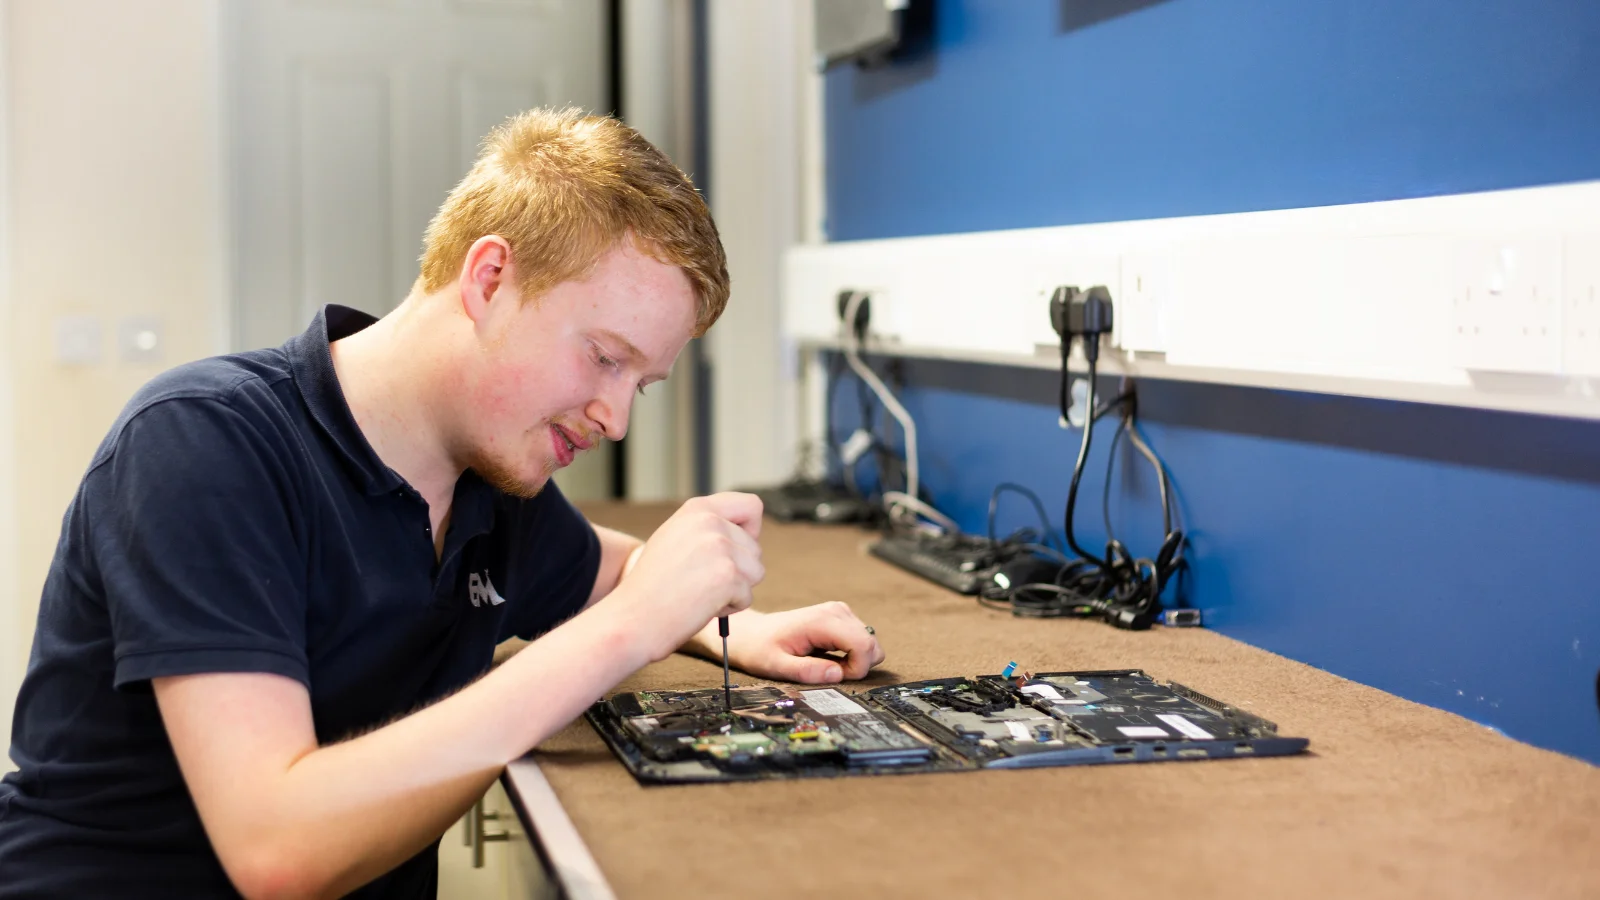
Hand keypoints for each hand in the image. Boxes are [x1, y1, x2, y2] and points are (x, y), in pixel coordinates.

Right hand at [602, 493, 764, 662]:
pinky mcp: (727, 575)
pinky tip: (699, 607)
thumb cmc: (652, 587)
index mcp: (697, 509)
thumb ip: (706, 530)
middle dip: (737, 571)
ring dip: (734, 590)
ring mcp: (719, 547)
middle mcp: (710, 522)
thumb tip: (749, 535)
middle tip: (700, 582)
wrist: (632, 618)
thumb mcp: (675, 539)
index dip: (750, 531)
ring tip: (698, 594)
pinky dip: (729, 609)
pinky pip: (747, 596)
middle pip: (755, 548)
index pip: (751, 506)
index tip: (732, 551)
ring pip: (755, 572)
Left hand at [726, 602, 885, 683]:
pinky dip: (851, 654)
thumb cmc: (761, 648)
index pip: (864, 645)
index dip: (857, 668)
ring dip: (855, 660)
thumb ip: (807, 671)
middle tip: (829, 671)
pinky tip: (829, 655)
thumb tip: (837, 676)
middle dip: (858, 665)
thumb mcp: (777, 666)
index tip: (837, 676)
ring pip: (869, 642)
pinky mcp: (840, 617)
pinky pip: (861, 640)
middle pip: (872, 643)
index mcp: (822, 621)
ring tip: (826, 663)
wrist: (752, 633)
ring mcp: (839, 612)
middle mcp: (836, 612)